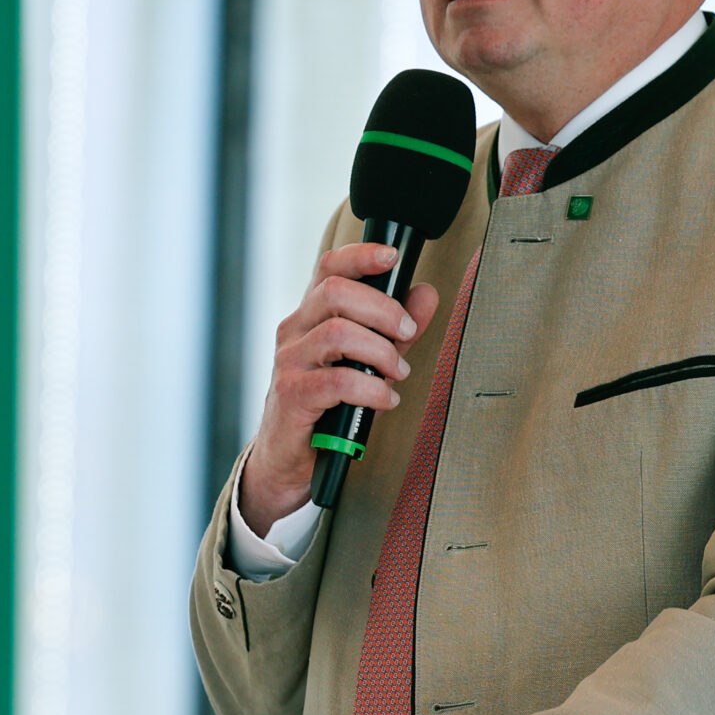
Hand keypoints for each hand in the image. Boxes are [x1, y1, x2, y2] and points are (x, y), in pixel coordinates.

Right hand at [237, 246, 441, 534]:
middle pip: (336, 292)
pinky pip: (336, 381)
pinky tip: (386, 400)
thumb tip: (426, 294)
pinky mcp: (291, 395)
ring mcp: (288, 362)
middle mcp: (294, 331)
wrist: (288, 459)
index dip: (360, 255)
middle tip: (408, 333)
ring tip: (398, 373)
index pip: (329, 268)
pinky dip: (371, 389)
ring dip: (380, 351)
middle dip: (383, 309)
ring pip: (338, 332)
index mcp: (311, 315)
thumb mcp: (368, 362)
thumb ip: (395, 330)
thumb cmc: (328, 406)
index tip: (393, 256)